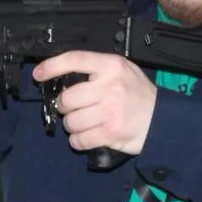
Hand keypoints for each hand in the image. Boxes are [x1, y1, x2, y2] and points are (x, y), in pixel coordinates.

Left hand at [31, 51, 157, 156]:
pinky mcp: (111, 132)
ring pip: (71, 121)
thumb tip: (61, 76)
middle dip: (65, 106)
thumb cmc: (137, 94)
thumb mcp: (122, 71)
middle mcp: (110, 86)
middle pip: (67, 98)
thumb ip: (96, 70)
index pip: (74, 60)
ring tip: (83, 123)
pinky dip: (78, 141)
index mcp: (111, 65)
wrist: (163, 119)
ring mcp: (111, 110)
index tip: (38, 75)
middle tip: (73, 108)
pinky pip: (80, 139)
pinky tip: (85, 137)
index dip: (52, 66)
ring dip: (72, 125)